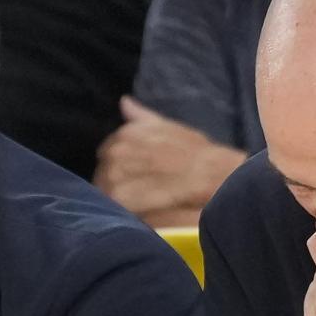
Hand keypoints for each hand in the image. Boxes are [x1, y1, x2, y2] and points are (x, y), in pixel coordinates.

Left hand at [95, 96, 245, 218]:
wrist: (212, 179)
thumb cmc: (196, 154)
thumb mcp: (169, 127)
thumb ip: (142, 117)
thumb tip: (124, 103)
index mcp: (125, 133)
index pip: (108, 152)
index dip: (123, 165)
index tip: (138, 174)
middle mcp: (114, 151)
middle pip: (103, 172)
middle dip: (118, 181)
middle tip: (142, 191)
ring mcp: (113, 176)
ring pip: (104, 191)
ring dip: (119, 198)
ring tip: (144, 204)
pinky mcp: (117, 200)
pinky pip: (111, 208)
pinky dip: (122, 212)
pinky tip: (140, 212)